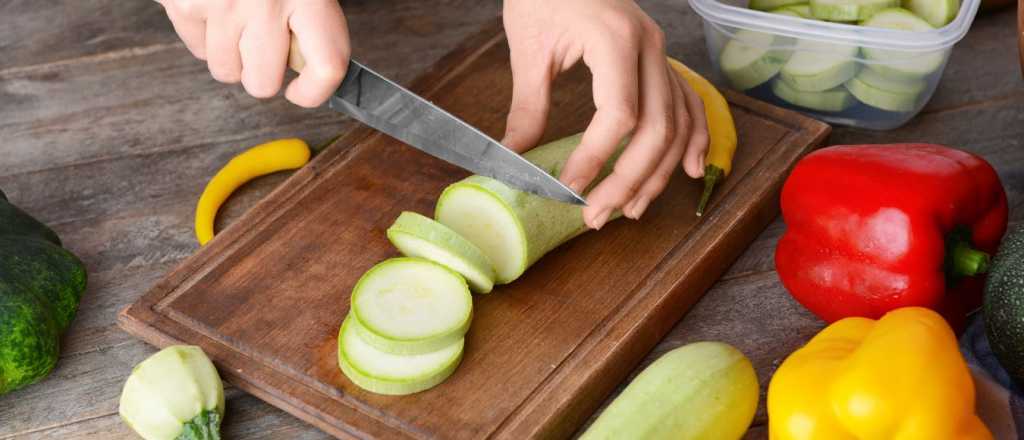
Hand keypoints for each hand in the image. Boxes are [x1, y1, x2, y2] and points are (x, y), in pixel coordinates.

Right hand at [156, 0, 349, 106]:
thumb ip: (312, 25)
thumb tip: (308, 74)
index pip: (326, 66)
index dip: (315, 92)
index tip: (302, 91)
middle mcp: (267, 2)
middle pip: (262, 83)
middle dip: (262, 74)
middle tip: (263, 49)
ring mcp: (222, 4)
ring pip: (226, 71)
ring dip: (232, 56)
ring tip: (238, 23)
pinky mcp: (185, 3)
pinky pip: (197, 49)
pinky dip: (205, 37)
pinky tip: (215, 10)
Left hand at [502, 0, 709, 228]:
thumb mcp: (528, 45)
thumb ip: (528, 104)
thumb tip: (515, 157)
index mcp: (616, 40)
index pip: (619, 115)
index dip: (597, 160)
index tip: (571, 188)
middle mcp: (649, 47)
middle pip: (657, 129)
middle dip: (629, 180)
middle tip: (597, 216)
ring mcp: (660, 53)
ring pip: (678, 124)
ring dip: (658, 173)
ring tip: (631, 210)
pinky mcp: (660, 59)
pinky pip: (689, 104)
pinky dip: (694, 140)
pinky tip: (689, 172)